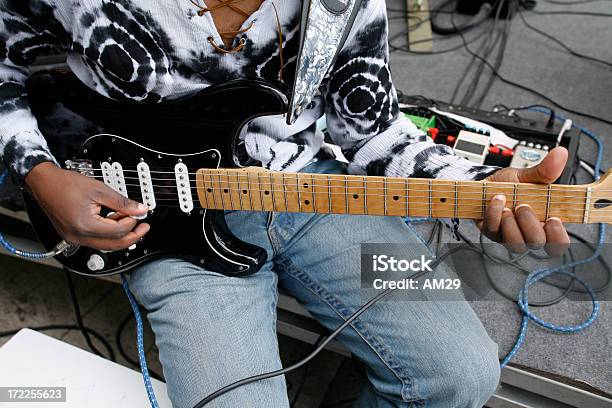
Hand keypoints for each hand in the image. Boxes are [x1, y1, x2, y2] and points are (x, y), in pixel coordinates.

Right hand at [25, 162, 149, 250]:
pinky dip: (108, 233)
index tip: (140, 214)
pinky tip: (115, 221)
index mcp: (85, 226)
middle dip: (132, 236)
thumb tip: (140, 210)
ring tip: (129, 220)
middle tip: (144, 226)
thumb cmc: (66, 184)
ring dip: (120, 235)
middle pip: (114, 245)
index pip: (118, 231)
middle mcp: (78, 237)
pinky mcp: (73, 236)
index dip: (132, 222)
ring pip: (106, 245)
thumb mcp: (100, 190)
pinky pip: (96, 240)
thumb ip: (122, 202)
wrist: (44, 183)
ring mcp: (74, 239)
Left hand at [478, 147, 569, 255]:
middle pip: (536, 243)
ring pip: (515, 243)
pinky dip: (494, 213)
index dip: (557, 236)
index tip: (553, 218)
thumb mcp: (529, 176)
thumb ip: (546, 170)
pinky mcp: (492, 232)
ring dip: (511, 222)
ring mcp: (509, 235)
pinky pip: (493, 230)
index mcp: (544, 222)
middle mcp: (528, 233)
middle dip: (530, 224)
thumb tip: (561, 154)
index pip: (558, 243)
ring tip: (508, 204)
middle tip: (523, 206)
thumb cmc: (510, 184)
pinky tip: (496, 200)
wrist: (484, 182)